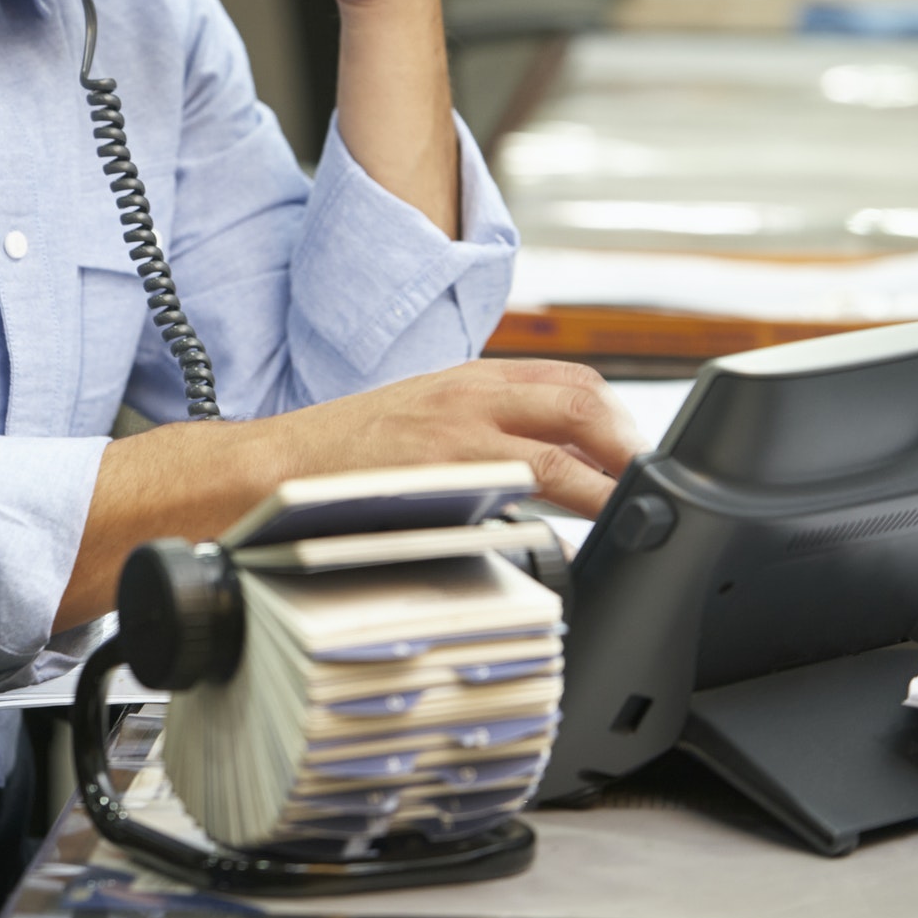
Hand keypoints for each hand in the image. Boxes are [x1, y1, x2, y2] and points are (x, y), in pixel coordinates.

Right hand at [55, 359, 643, 625]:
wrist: (266, 474)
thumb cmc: (336, 458)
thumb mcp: (414, 419)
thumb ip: (472, 429)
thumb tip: (529, 462)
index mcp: (465, 379)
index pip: (564, 379)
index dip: (611, 413)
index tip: (636, 449)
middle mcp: (468, 395)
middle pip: (579, 400)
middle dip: (625, 442)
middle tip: (650, 483)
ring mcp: (458, 435)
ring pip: (562, 446)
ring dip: (607, 480)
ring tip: (630, 512)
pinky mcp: (443, 477)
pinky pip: (523, 491)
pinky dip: (560, 513)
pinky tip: (573, 538)